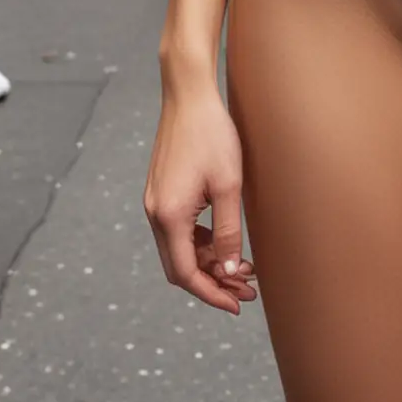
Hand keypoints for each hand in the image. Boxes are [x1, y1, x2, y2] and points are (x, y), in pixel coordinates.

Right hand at [145, 80, 258, 314]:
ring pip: (179, 249)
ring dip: (208, 262)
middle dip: (212, 282)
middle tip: (246, 291)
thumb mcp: (228, 184)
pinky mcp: (162, 191)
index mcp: (169, 215)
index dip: (211, 294)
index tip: (236, 305)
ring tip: (243, 268)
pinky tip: (224, 242)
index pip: (185, 274)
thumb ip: (229, 232)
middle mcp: (155, 213)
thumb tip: (231, 272)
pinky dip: (200, 242)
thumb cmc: (212, 134)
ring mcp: (156, 202)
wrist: (188, 95)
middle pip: (179, 266)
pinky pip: (178, 230)